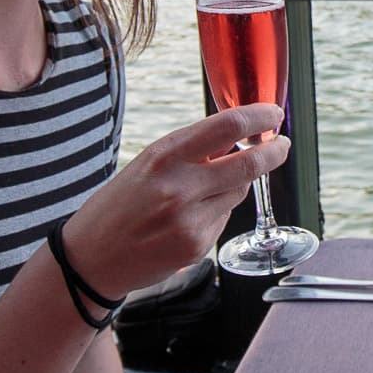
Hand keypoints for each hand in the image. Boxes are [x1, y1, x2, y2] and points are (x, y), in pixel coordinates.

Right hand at [60, 104, 287, 298]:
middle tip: (281, 145)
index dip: (259, 117)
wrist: (90, 259)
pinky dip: (216, 213)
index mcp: (164, 155)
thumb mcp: (147, 164)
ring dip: (234, 185)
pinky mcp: (197, 246)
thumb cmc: (118, 205)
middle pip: (248, 163)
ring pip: (239, 192)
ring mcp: (190, 219)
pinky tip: (186, 220)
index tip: (273, 114)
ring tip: (201, 192)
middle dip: (273, 152)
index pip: (227, 126)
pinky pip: (224, 219)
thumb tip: (237, 136)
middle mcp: (179, 186)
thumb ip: (191, 151)